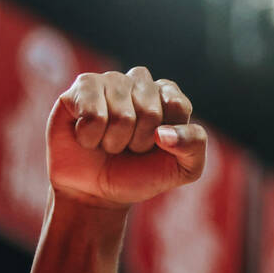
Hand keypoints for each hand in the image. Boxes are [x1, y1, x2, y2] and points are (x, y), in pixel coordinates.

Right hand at [47, 67, 205, 209]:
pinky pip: (93, 114)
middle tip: (129, 148)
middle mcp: (139, 81)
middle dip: (139, 141)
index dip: (167, 137)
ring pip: (122, 115)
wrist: (96, 191)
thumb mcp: (184, 168)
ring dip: (115, 141)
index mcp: (169, 95)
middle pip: (151, 111)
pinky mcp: (80, 88)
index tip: (157, 145)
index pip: (177, 105)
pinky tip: (88, 136)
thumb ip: (193, 145)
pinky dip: (91, 137)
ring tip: (109, 142)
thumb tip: (164, 133)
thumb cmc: (141, 174)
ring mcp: (108, 81)